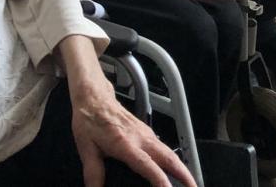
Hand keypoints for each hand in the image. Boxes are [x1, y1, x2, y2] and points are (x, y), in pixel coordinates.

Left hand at [70, 79, 195, 186]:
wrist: (94, 97)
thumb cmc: (90, 119)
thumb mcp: (86, 148)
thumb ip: (93, 173)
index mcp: (125, 144)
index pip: (148, 165)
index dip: (161, 180)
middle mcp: (140, 138)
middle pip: (169, 158)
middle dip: (184, 174)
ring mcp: (145, 133)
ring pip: (170, 152)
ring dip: (182, 167)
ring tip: (189, 183)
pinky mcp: (146, 131)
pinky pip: (164, 147)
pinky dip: (173, 159)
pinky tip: (173, 168)